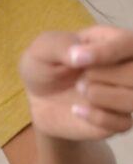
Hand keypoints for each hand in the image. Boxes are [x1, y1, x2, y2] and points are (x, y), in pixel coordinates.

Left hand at [19, 25, 132, 140]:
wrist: (39, 100)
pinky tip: (77, 110)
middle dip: (105, 75)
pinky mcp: (119, 119)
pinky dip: (97, 117)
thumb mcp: (43, 49)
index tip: (78, 61)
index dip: (107, 52)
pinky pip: (123, 123)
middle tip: (79, 78)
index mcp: (113, 40)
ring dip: (102, 96)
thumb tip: (78, 55)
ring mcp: (125, 93)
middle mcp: (126, 66)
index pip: (128, 43)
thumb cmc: (45, 66)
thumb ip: (60, 45)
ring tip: (80, 90)